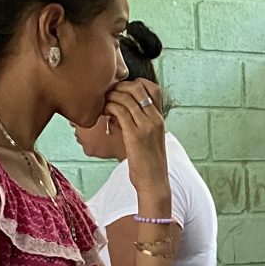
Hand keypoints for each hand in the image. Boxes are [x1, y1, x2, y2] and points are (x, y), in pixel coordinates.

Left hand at [105, 79, 169, 198]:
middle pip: (137, 88)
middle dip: (120, 87)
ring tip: (103, 103)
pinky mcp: (135, 135)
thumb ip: (140, 123)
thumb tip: (120, 111)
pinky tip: (104, 112)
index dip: (135, 83)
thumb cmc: (148, 163)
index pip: (152, 88)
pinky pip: (120, 111)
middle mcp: (155, 119)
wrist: (154, 182)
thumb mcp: (149, 139)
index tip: (122, 91)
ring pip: (126, 98)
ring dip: (111, 97)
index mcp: (160, 118)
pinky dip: (109, 107)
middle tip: (109, 94)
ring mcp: (146, 126)